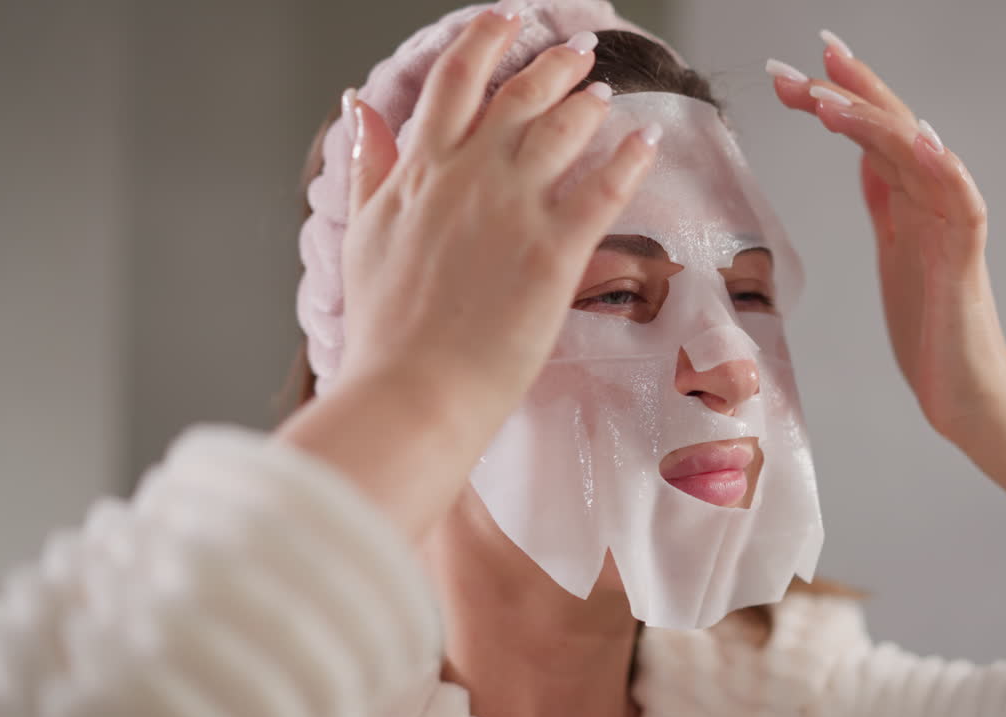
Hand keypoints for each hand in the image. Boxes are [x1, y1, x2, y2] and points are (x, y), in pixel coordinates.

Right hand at [279, 10, 657, 537]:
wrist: (411, 390)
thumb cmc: (384, 328)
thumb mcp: (362, 234)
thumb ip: (368, 165)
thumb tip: (357, 107)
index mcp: (421, 171)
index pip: (456, 83)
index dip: (485, 41)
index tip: (506, 18)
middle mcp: (470, 176)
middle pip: (521, 97)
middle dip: (554, 64)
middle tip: (580, 50)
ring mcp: (515, 209)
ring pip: (564, 129)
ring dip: (590, 102)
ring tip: (605, 91)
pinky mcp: (556, 250)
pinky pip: (604, 187)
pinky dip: (631, 157)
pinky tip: (648, 139)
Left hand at [769, 38, 1005, 440]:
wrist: (967, 395)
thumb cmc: (931, 329)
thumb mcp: (895, 253)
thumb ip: (886, 202)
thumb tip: (864, 156)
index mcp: (909, 201)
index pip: (871, 133)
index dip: (837, 96)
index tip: (789, 72)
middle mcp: (932, 202)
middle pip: (889, 129)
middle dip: (843, 92)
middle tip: (789, 67)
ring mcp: (951, 228)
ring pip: (917, 157)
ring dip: (873, 122)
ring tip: (826, 99)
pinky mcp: (965, 263)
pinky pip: (963, 205)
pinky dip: (946, 169)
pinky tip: (923, 139)